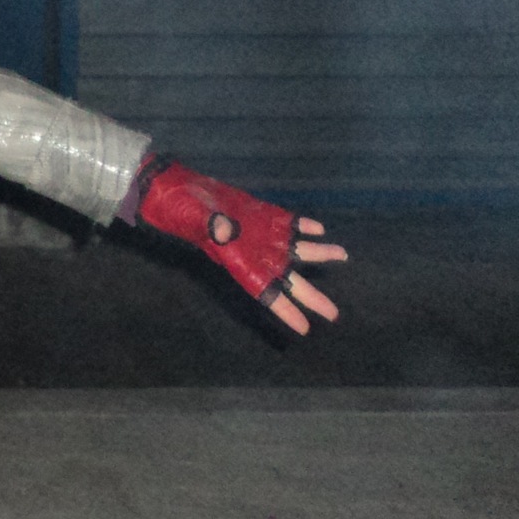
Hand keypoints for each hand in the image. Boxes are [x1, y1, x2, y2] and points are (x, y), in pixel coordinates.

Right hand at [132, 157, 346, 335]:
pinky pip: (289, 224)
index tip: (305, 328)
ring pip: (296, 250)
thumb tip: (227, 231)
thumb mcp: (193, 219)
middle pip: (288, 280)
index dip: (285, 311)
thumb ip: (211, 226)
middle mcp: (256, 253)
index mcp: (238, 262)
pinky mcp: (263, 214)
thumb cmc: (180, 210)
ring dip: (319, 253)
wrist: (176, 189)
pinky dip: (305, 227)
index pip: (265, 293)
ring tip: (342, 255)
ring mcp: (263, 234)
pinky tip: (319, 228)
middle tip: (334, 315)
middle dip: (311, 296)